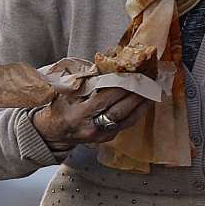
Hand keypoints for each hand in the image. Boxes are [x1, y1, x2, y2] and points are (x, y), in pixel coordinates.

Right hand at [31, 87, 151, 151]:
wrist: (53, 133)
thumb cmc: (59, 109)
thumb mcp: (66, 94)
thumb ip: (85, 83)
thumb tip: (106, 67)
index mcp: (79, 115)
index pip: (104, 100)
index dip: (119, 88)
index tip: (131, 76)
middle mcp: (92, 127)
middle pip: (118, 111)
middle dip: (134, 95)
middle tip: (147, 81)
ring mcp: (100, 135)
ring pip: (126, 120)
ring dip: (140, 104)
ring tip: (151, 91)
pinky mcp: (107, 138)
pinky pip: (125, 124)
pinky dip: (137, 112)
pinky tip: (144, 102)